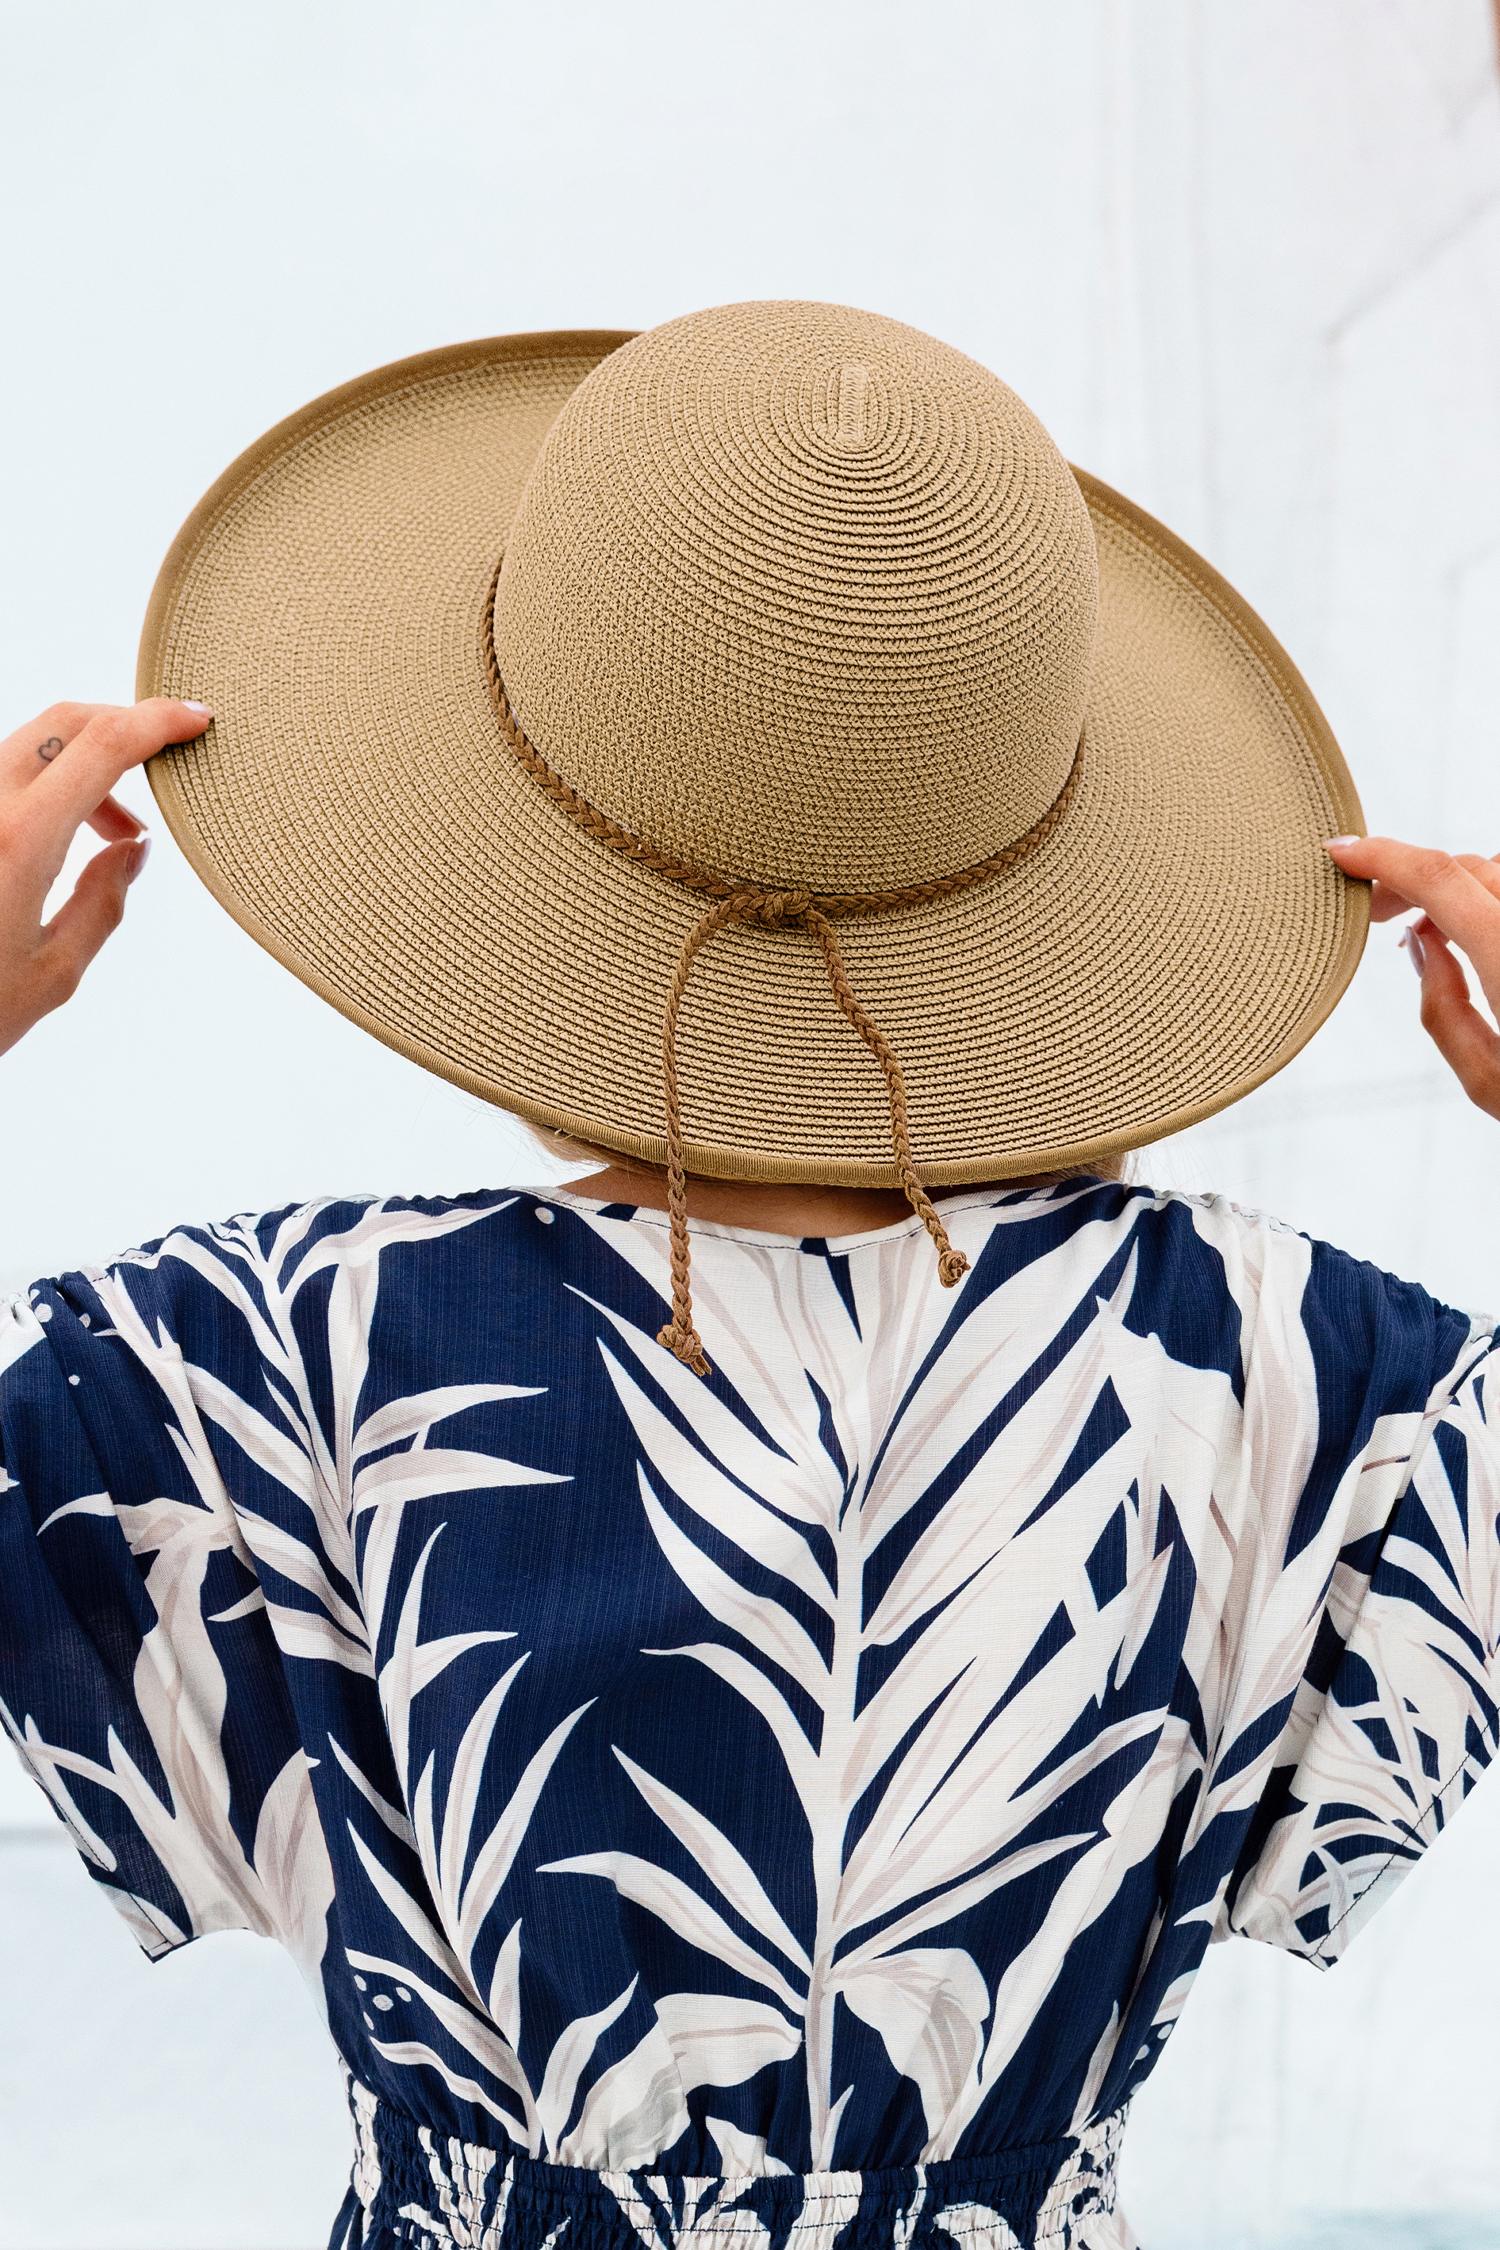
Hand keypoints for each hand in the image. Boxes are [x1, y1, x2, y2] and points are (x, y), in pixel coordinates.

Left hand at [0, 698, 211, 1057]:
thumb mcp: (51, 974)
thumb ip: (102, 904)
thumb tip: (132, 851)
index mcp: (20, 841)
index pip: (102, 745)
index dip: (157, 722)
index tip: (195, 721)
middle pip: (64, 723)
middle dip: (123, 729)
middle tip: (161, 767)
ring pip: (30, 746)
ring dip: (84, 766)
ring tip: (114, 829)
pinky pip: (5, 778)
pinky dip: (46, 786)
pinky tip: (62, 834)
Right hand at [1325, 835, 1499, 1120]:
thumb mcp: (1489, 1081)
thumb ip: (1442, 1007)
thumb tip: (1422, 944)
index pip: (1434, 875)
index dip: (1379, 856)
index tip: (1340, 854)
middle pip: (1465, 867)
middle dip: (1412, 879)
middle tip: (1378, 916)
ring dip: (1458, 889)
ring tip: (1433, 932)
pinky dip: (1492, 904)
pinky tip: (1478, 939)